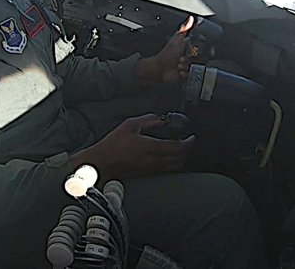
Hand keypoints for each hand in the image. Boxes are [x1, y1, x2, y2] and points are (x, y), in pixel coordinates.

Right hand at [71, 114, 194, 179]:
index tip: (191, 137)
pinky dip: (172, 164)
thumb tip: (160, 119)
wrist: (103, 163)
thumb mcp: (130, 125)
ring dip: (180, 158)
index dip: (189, 142)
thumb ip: (148, 120)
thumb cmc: (114, 144)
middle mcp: (156, 161)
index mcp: (153, 147)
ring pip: (175, 167)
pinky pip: (166, 171)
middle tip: (185, 142)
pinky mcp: (147, 175)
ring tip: (177, 150)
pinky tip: (166, 157)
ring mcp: (152, 170)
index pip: (179, 147)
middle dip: (186, 150)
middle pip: (181, 159)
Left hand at [136, 16, 194, 84]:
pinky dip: (185, 73)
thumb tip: (190, 18)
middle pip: (199, 59)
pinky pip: (191, 75)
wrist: (159, 68)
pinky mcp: (186, 75)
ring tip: (178, 65)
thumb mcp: (177, 39)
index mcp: (188, 47)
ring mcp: (187, 66)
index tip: (196, 51)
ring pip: (195, 67)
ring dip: (186, 66)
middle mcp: (189, 57)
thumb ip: (184, 29)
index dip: (199, 50)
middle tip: (182, 58)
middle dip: (190, 59)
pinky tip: (179, 71)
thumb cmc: (166, 54)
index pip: (200, 48)